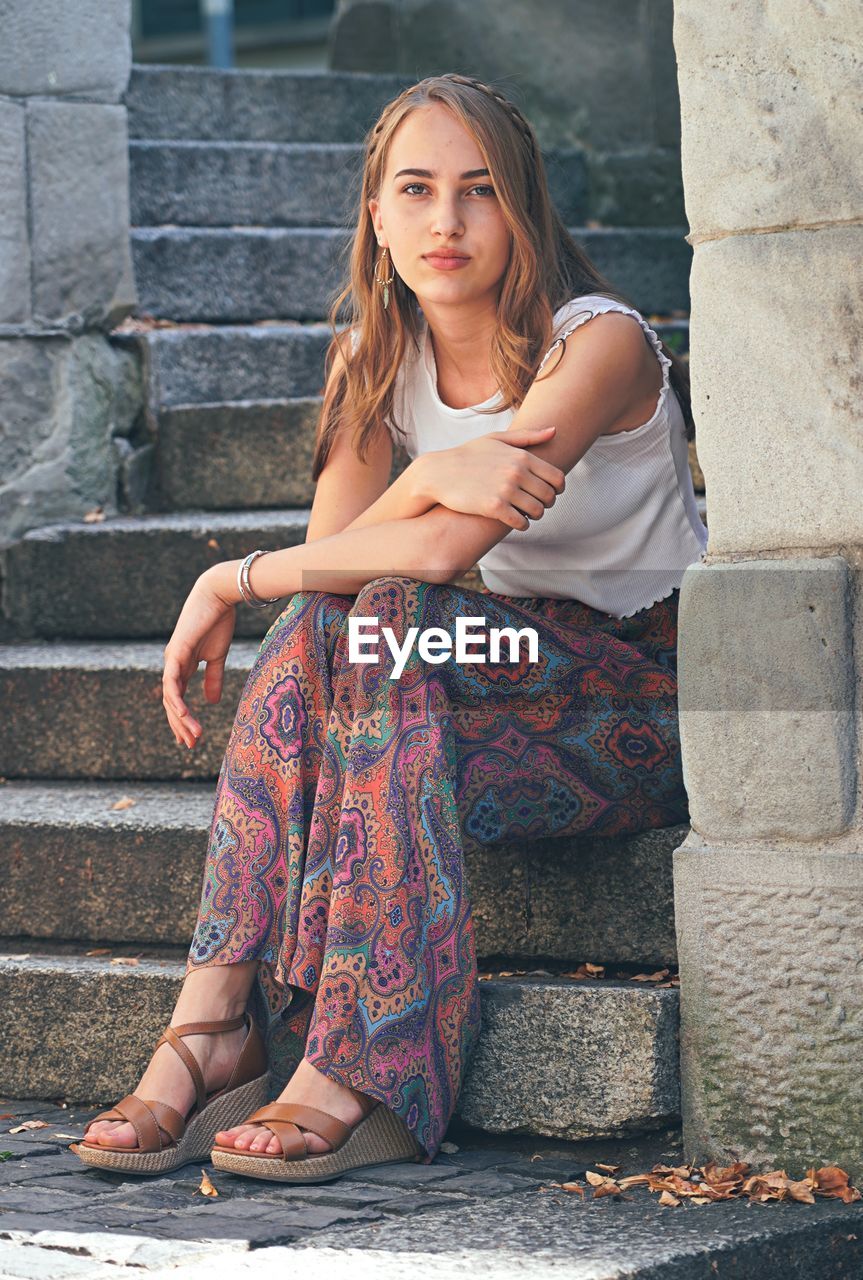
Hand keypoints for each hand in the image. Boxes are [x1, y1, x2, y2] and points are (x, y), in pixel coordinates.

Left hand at [162, 568, 237, 749]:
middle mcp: (172, 664)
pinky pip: (172, 683)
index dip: (183, 720)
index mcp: (182, 665)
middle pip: (172, 703)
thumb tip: (212, 702)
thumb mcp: (216, 657)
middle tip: (190, 745)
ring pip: (170, 697)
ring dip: (180, 719)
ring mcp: (171, 659)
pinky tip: (184, 716)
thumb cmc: (218, 622)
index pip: (178, 699)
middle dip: (180, 726)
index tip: (192, 739)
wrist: (218, 596)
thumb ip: (212, 678)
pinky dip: (177, 701)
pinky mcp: (175, 653)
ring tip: (193, 736)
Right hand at [417, 425, 565, 529]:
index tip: (549, 493)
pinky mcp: (494, 507)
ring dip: (534, 516)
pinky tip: (515, 522)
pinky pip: (520, 522)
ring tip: (526, 514)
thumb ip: (527, 436)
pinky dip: (522, 525)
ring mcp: (505, 490)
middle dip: (546, 504)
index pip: (557, 478)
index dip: (557, 489)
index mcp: (521, 456)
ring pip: (537, 511)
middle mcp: (516, 472)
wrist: (438, 473)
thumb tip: (555, 431)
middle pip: (549, 496)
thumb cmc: (468, 455)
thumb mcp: (496, 439)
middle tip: (536, 506)